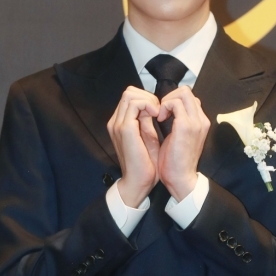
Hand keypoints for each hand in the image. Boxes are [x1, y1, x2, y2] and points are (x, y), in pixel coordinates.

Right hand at [107, 86, 160, 206]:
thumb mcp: (147, 137)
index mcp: (120, 124)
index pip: (131, 97)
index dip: (147, 99)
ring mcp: (118, 124)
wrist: (139, 183)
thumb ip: (146, 122)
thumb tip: (152, 108)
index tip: (159, 112)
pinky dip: (148, 105)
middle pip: (129, 92)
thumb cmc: (145, 165)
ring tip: (159, 113)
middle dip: (148, 97)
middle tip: (160, 111)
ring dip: (149, 100)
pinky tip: (157, 116)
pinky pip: (135, 104)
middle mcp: (116, 122)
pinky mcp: (125, 129)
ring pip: (130, 94)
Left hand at [156, 86, 210, 200]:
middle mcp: (202, 120)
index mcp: (201, 122)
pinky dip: (164, 107)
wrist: (180, 180)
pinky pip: (174, 103)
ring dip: (166, 101)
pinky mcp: (186, 126)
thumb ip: (178, 122)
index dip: (174, 101)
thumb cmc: (176, 162)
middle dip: (169, 97)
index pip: (190, 98)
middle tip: (160, 112)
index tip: (163, 114)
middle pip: (187, 91)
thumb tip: (167, 110)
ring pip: (182, 93)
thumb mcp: (179, 137)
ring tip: (159, 116)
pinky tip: (159, 119)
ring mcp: (196, 122)